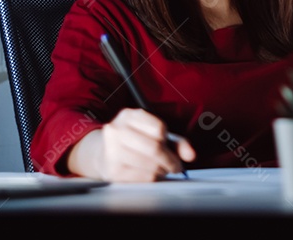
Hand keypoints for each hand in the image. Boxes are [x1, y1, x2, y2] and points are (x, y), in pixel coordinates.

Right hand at [67, 108, 194, 181]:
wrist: (101, 154)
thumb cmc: (133, 142)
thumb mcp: (152, 134)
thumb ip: (176, 142)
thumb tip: (191, 155)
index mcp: (129, 115)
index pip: (159, 128)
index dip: (169, 142)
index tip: (173, 150)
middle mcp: (117, 129)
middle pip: (155, 148)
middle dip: (171, 161)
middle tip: (176, 167)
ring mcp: (112, 150)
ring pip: (150, 165)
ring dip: (162, 170)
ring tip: (162, 170)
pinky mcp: (112, 170)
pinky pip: (143, 177)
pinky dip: (153, 178)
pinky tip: (150, 174)